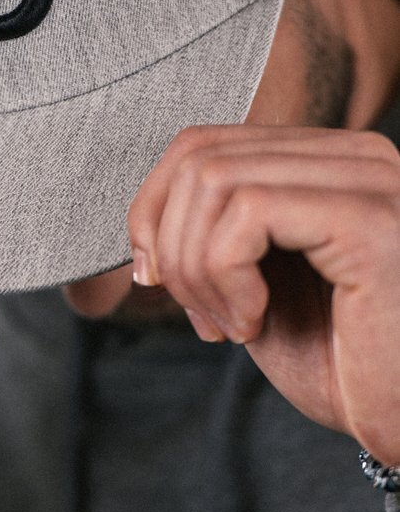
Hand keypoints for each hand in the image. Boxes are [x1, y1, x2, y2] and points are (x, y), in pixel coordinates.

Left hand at [128, 125, 399, 462]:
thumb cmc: (343, 367)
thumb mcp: (257, 288)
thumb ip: (212, 237)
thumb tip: (141, 224)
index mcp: (331, 162)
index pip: (202, 144)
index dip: (154, 213)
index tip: (161, 282)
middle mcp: (359, 154)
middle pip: (198, 155)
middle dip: (169, 244)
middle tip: (200, 317)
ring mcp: (370, 180)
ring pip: (213, 179)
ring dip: (195, 267)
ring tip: (229, 324)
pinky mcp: (370, 220)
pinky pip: (248, 212)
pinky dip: (224, 275)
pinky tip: (253, 323)